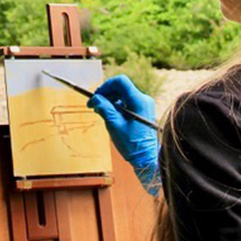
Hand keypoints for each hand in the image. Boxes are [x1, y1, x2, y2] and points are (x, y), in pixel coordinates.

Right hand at [88, 75, 159, 193]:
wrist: (147, 158)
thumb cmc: (132, 144)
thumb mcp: (114, 125)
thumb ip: (104, 108)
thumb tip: (95, 98)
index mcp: (139, 101)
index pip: (121, 82)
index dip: (106, 85)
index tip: (96, 96)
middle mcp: (143, 100)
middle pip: (121, 87)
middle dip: (106, 93)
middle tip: (94, 104)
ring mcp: (144, 105)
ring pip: (123, 94)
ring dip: (110, 100)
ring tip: (101, 111)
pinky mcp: (142, 111)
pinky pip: (127, 102)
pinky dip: (117, 106)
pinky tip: (110, 115)